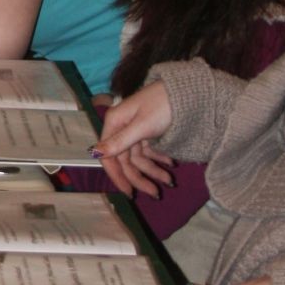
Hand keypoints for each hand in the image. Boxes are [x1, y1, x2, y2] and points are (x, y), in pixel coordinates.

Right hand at [95, 82, 175, 198]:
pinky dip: (159, 158)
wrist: (188, 89)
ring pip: (140, 157)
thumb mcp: (142, 125)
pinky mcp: (150, 129)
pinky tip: (171, 164)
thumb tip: (95, 153)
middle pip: (126, 160)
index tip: (129, 192)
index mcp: (115, 123)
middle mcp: (122, 127)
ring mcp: (136, 129)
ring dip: (153, 170)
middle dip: (140, 177)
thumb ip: (120, 141)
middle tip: (156, 194)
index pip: (109, 156)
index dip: (117, 176)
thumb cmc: (163, 105)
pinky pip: (150, 150)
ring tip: (170, 181)